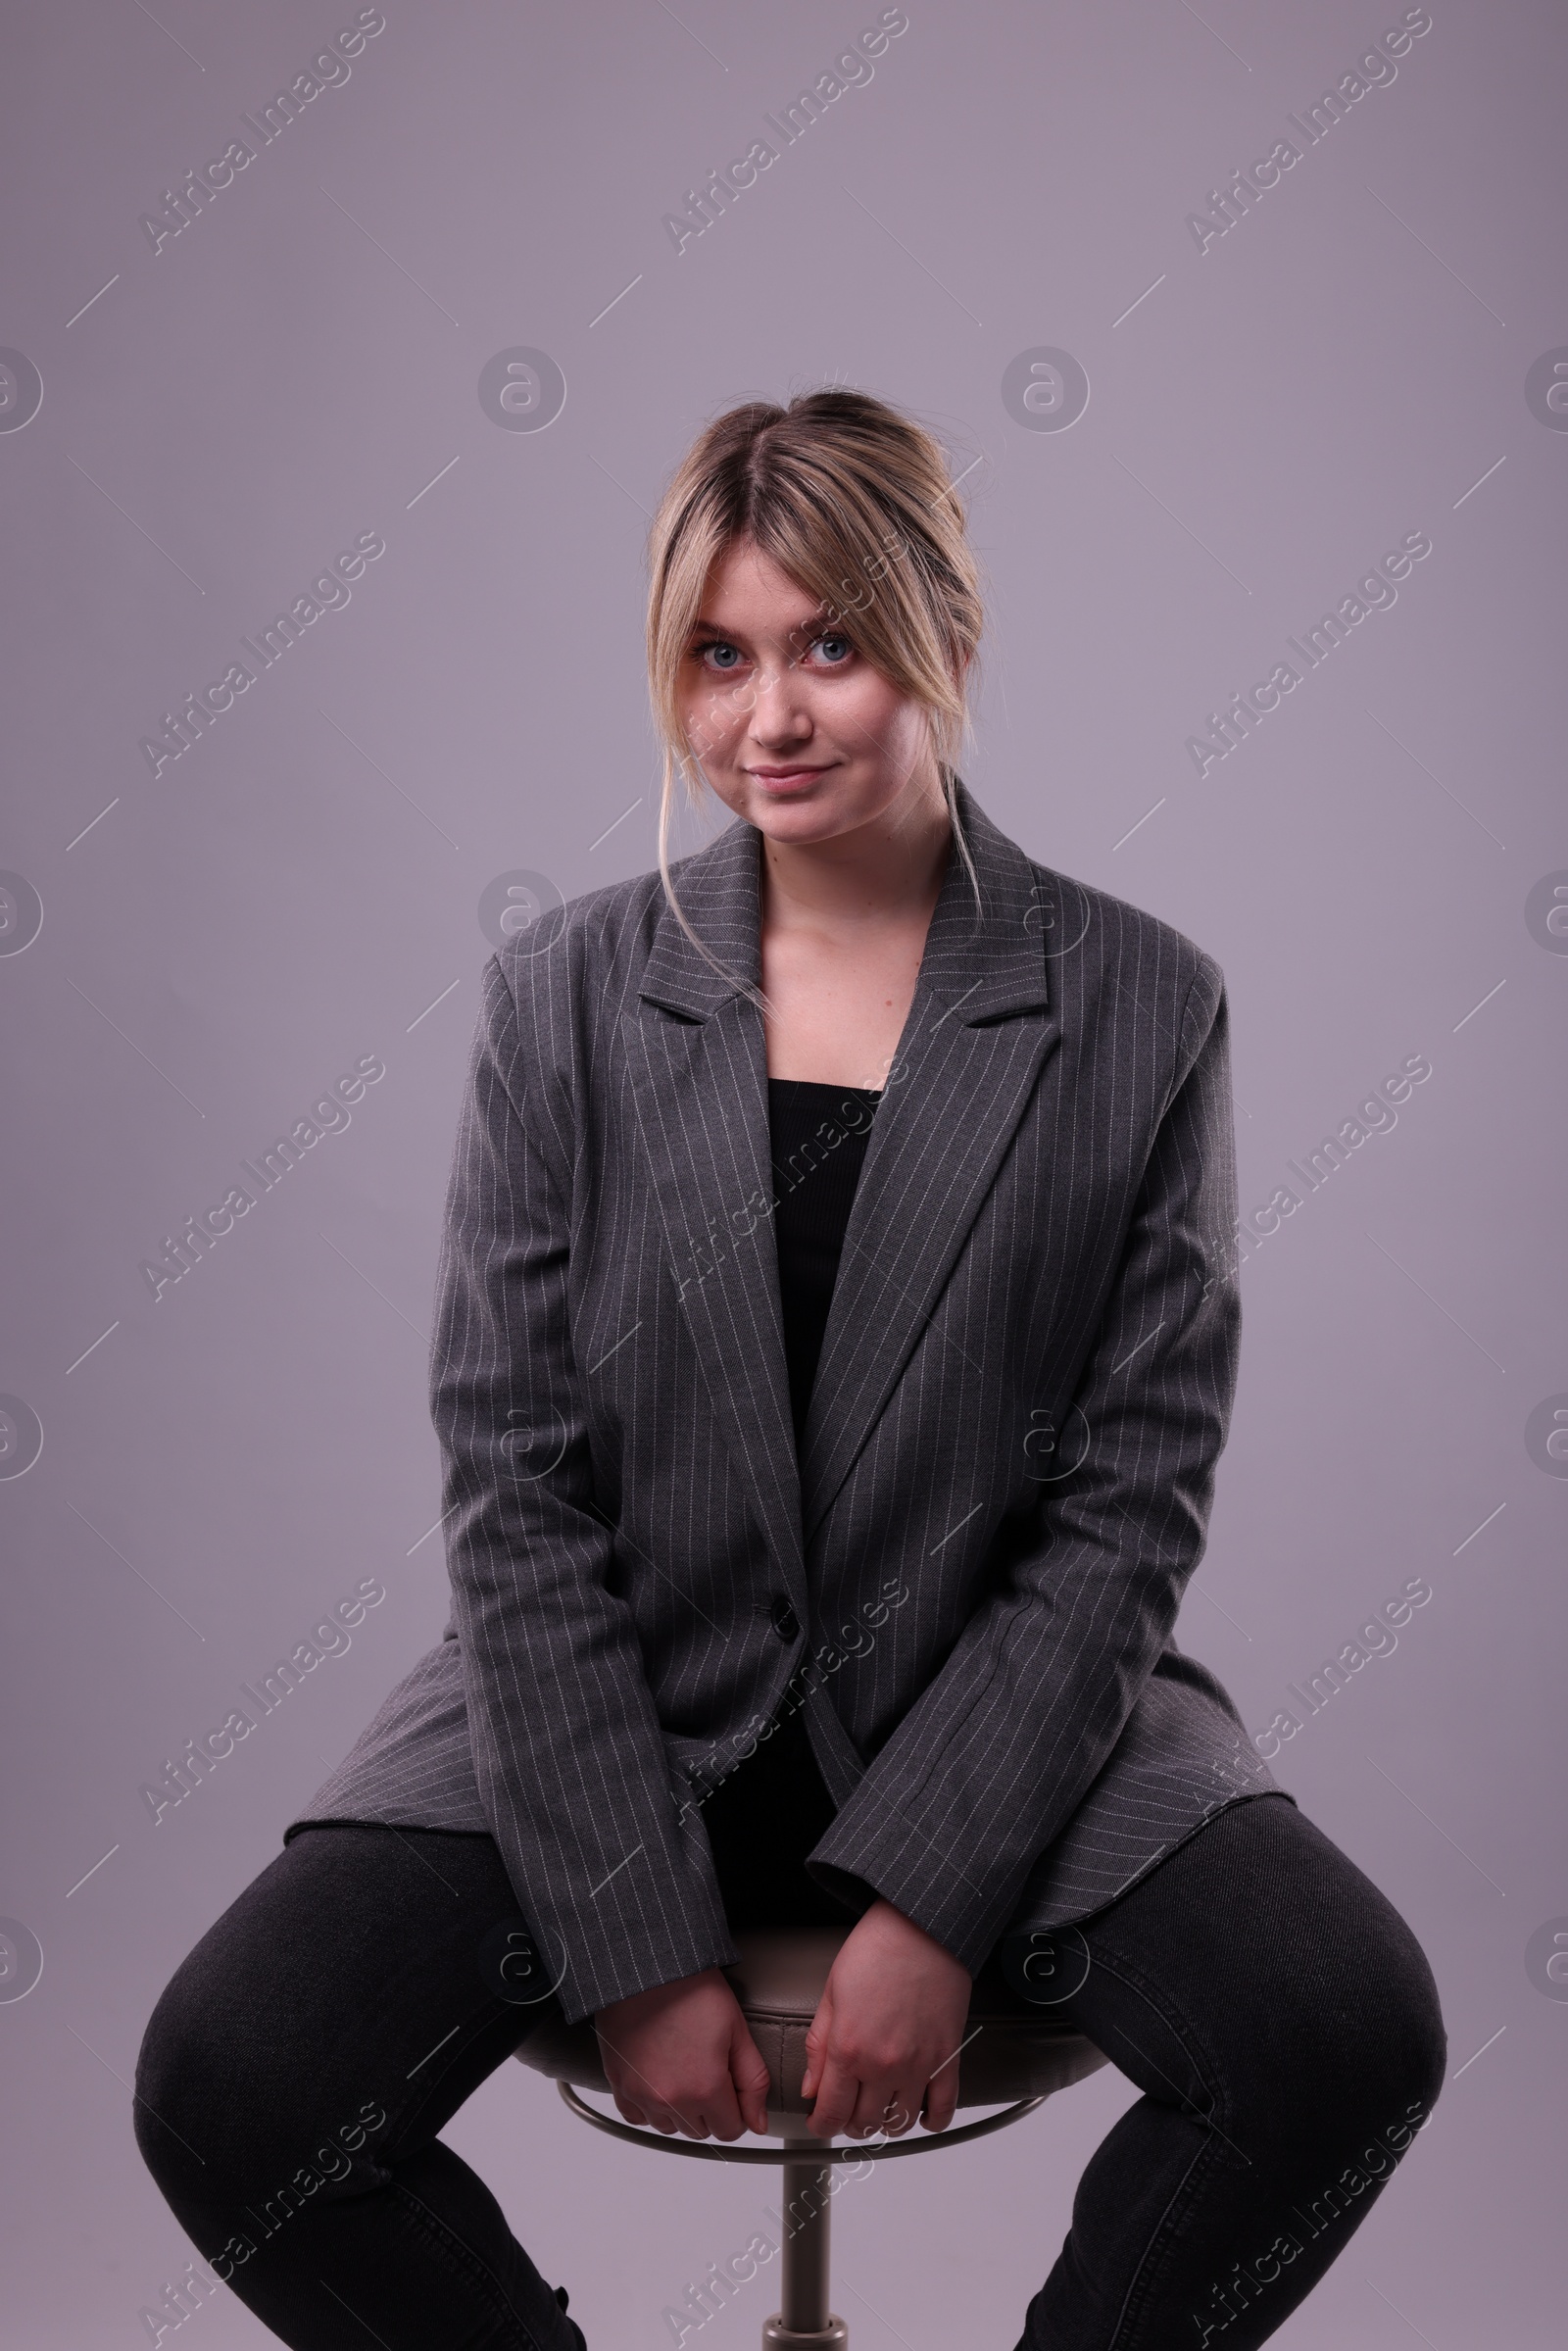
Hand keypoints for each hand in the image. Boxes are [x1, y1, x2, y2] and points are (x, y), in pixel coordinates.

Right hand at [593, 1967, 771, 2140]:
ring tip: (683, 2068)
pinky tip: (658, 2077)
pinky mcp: (618, 2083)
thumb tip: (758, 2123)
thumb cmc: (692, 1989)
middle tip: (708, 2069)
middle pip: (700, 2130)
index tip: (732, 2087)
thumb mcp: (736, 2029)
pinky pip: (637, 2116)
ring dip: (680, 2110)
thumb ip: (753, 2082)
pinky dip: (649, 2106)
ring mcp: (640, 2094)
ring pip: (669, 2126)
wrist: (648, 1966)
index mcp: (705, 2087)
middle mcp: (671, 2099)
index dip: (736, 2110)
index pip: (729, 2131)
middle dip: (710, 2108)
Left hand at [799, 1898, 971, 2140]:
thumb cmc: (876, 1950)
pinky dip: (931, 2121)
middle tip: (847, 2111)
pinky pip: (943, 2110)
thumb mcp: (832, 1993)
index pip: (831, 2112)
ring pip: (899, 2123)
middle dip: (849, 2124)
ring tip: (879, 2108)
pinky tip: (920, 2113)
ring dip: (885, 2123)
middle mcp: (883, 2065)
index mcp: (848, 2049)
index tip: (820, 2123)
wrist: (923, 1927)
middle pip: (864, 2124)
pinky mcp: (947, 2058)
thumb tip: (811, 2088)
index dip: (821, 2125)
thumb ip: (818, 2046)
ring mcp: (918, 2065)